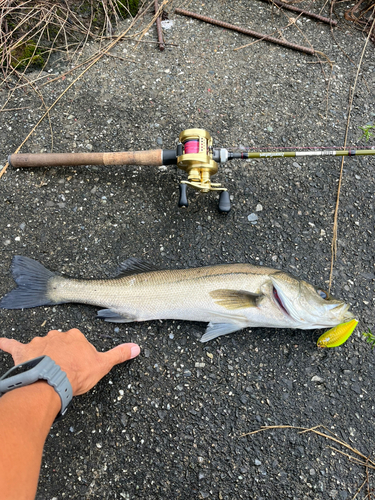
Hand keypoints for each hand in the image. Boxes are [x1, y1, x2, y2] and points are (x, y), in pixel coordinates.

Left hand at [0, 329, 139, 395]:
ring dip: (40, 353)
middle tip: (62, 369)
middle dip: (60, 352)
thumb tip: (137, 347)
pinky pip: (12, 345)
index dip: (78, 354)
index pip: (78, 341)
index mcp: (75, 336)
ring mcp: (39, 342)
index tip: (78, 366)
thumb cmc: (75, 374)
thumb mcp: (102, 365)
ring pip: (40, 344)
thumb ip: (119, 354)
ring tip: (42, 369)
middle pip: (59, 341)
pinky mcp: (23, 351)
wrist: (49, 382)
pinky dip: (5, 343)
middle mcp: (57, 334)